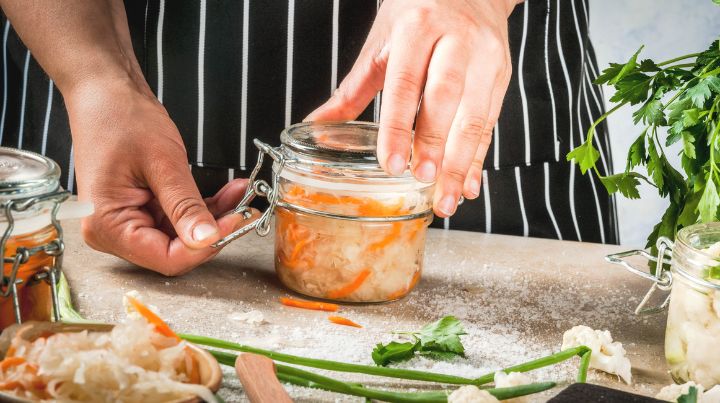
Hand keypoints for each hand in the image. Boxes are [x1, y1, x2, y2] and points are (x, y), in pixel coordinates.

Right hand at [65, 80, 257, 275]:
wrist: (105, 94)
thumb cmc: (121, 119)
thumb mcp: (162, 163)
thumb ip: (185, 205)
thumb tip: (207, 239)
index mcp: (108, 226)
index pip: (166, 258)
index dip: (204, 246)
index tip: (235, 222)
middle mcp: (114, 232)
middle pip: (175, 252)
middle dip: (213, 231)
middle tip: (245, 210)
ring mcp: (129, 222)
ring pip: (183, 236)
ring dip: (214, 218)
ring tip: (240, 195)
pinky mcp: (143, 210)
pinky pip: (180, 219)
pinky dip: (204, 208)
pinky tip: (228, 193)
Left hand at [306, 0, 518, 216]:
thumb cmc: (419, 14)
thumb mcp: (381, 41)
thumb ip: (353, 89)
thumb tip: (317, 125)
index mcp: (417, 28)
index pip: (405, 83)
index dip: (399, 127)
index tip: (392, 164)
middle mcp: (455, 40)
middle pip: (446, 99)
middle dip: (434, 145)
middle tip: (422, 181)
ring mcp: (484, 57)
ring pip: (474, 116)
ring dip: (461, 163)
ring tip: (446, 199)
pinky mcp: (501, 75)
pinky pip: (490, 123)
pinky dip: (478, 158)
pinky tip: (468, 185)